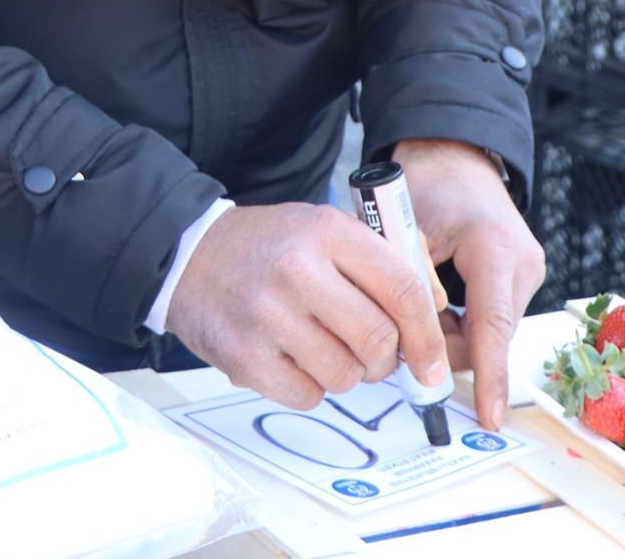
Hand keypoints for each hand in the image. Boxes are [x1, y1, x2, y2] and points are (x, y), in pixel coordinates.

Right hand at [165, 202, 449, 411]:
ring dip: (346, 373)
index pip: (403, 290)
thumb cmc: (271, 247)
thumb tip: (435, 314)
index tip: (433, 361)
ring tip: (324, 348)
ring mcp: (267, 315)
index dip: (427, 334)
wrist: (189, 255)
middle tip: (373, 354)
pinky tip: (293, 359)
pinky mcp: (243, 356)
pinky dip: (310, 387)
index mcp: (328, 232)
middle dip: (386, 359)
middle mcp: (298, 270)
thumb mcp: (327, 230)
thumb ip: (383, 261)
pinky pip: (307, 395)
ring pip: (345, 376)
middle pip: (378, 341)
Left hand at [395, 139, 543, 429]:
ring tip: (421, 302)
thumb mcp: (404, 233)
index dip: (490, 376)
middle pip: (486, 337)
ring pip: (487, 333)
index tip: (490, 418)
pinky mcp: (521, 276)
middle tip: (404, 332)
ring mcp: (526, 270)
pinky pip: (490, 318)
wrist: (452, 156)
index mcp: (493, 247)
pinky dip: (461, 320)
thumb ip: (409, 288)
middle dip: (446, 346)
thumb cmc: (424, 184)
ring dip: (451, 332)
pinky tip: (440, 301)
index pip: (492, 327)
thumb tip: (409, 344)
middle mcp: (521, 262)